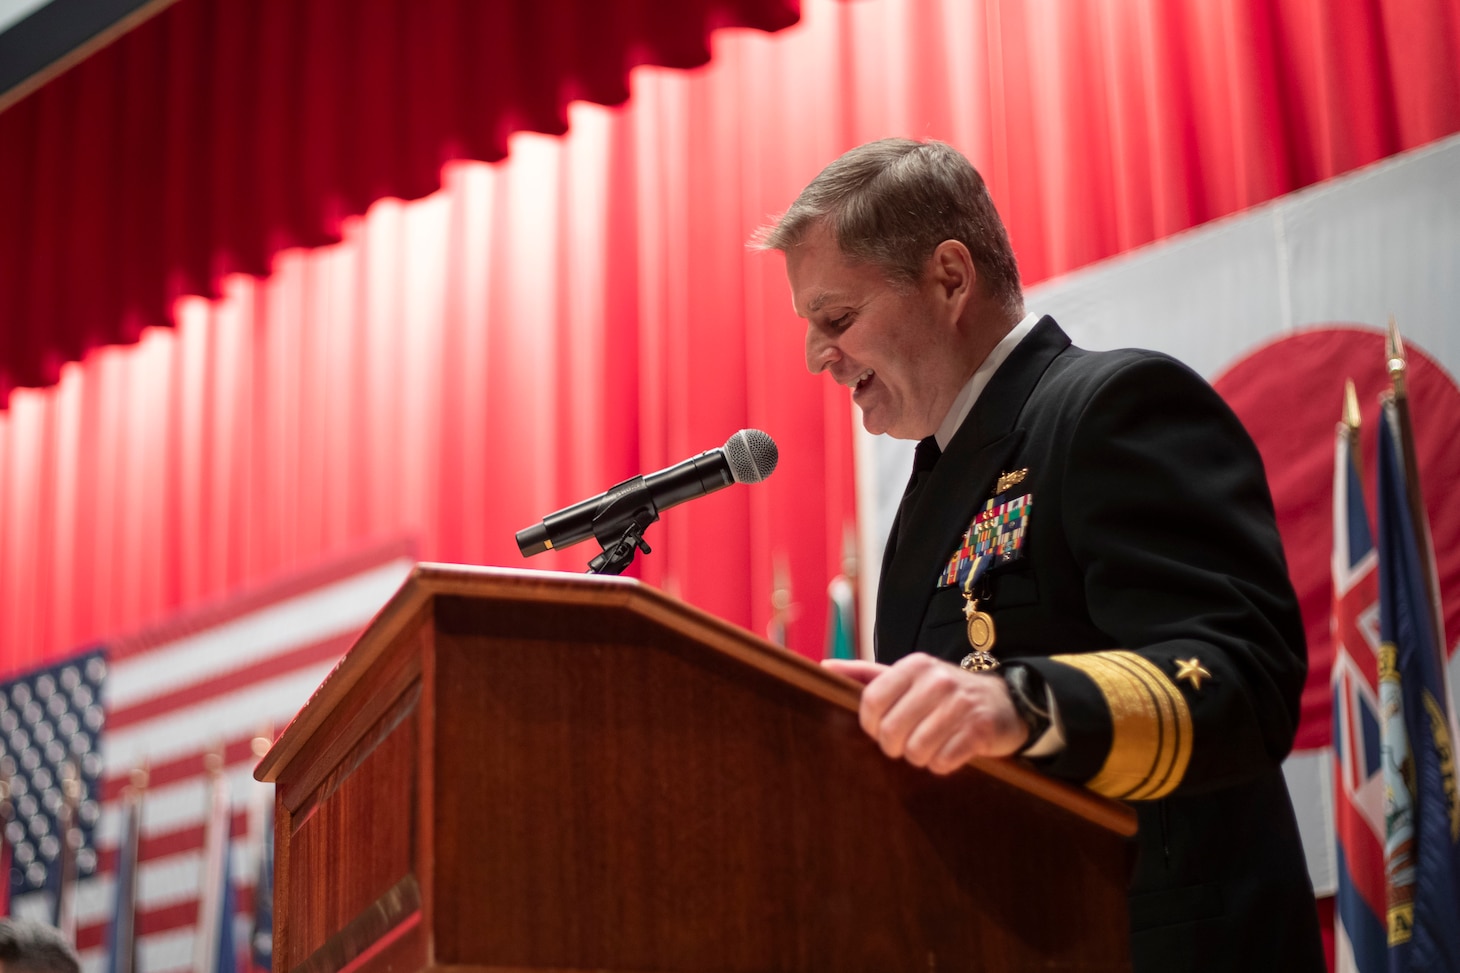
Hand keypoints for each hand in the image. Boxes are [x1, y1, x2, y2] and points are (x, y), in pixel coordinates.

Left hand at [823, 654, 1028, 773]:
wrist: (1004, 702)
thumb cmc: (943, 694)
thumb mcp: (907, 678)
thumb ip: (866, 675)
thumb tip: (823, 666)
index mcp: (914, 666)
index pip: (871, 703)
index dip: (869, 726)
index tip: (879, 730)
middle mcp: (937, 680)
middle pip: (891, 731)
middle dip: (895, 747)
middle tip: (906, 743)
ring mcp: (961, 704)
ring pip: (917, 750)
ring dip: (919, 758)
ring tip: (928, 747)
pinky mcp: (981, 728)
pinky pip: (944, 761)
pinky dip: (942, 765)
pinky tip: (949, 752)